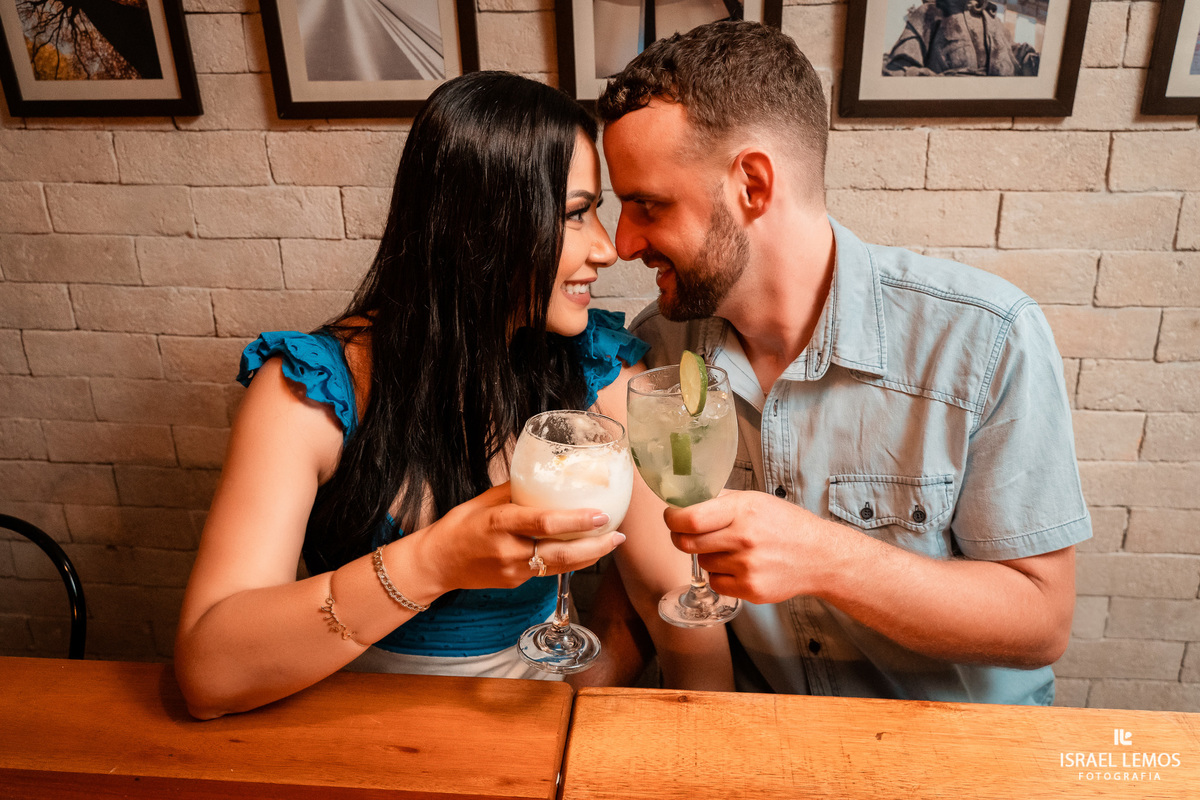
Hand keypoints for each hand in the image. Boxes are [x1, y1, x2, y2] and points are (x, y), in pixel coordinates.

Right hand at [413, 482, 623, 594]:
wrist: (437, 563)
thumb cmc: (460, 526)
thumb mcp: (485, 501)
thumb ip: (518, 491)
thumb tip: (548, 474)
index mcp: (500, 523)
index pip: (544, 523)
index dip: (576, 520)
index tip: (601, 514)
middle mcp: (509, 550)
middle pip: (561, 554)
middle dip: (595, 546)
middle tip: (617, 534)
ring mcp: (513, 571)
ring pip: (560, 567)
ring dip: (590, 556)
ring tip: (612, 542)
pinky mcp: (516, 583)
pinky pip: (548, 571)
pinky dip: (570, 561)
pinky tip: (585, 551)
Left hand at [664, 490, 836, 604]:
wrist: (819, 556)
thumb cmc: (785, 525)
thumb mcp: (755, 501)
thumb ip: (720, 501)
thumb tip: (684, 501)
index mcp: (743, 510)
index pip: (690, 518)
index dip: (672, 519)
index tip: (671, 517)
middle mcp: (744, 538)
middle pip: (687, 543)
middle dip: (681, 538)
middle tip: (687, 534)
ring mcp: (747, 567)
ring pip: (702, 563)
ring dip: (707, 556)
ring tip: (729, 549)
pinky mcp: (750, 590)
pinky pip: (715, 582)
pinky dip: (720, 575)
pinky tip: (738, 567)